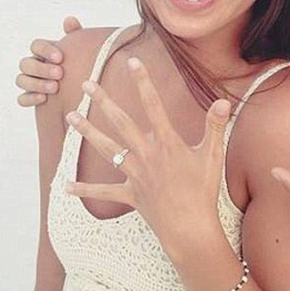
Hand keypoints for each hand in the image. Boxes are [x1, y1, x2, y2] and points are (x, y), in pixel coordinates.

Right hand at [16, 16, 82, 106]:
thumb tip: (69, 19)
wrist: (83, 91)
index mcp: (44, 52)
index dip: (45, 50)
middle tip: (59, 73)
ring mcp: (30, 82)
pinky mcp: (30, 98)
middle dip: (41, 68)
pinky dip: (30, 98)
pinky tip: (43, 98)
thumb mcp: (79, 50)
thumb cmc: (79, 66)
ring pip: (21, 80)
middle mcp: (34, 65)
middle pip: (26, 63)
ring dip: (37, 83)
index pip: (36, 45)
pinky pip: (21, 99)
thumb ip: (74, 35)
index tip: (60, 57)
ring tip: (55, 87)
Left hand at [65, 58, 231, 254]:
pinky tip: (66, 186)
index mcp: (166, 142)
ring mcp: (135, 174)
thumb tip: (223, 101)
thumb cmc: (203, 191)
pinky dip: (85, 190)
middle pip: (120, 122)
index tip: (132, 62)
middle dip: (103, 101)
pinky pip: (104, 192)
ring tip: (71, 117)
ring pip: (107, 148)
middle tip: (86, 83)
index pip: (153, 105)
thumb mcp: (212, 156)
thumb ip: (215, 126)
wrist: (190, 228)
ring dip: (88, 132)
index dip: (143, 82)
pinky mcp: (129, 195)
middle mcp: (146, 154)